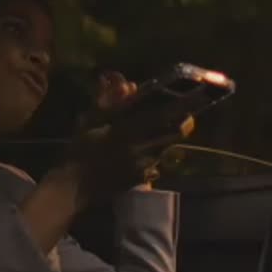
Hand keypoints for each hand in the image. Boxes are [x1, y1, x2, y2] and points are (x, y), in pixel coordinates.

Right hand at [65, 71, 195, 202]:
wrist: (73, 187)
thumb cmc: (79, 149)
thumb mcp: (89, 120)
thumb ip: (109, 100)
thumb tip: (129, 84)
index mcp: (128, 130)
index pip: (164, 114)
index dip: (184, 104)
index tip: (199, 94)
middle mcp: (142, 148)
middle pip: (176, 131)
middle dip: (182, 121)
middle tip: (182, 113)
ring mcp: (144, 165)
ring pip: (167, 146)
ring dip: (165, 138)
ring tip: (152, 133)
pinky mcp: (142, 179)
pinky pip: (157, 163)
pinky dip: (154, 155)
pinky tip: (140, 153)